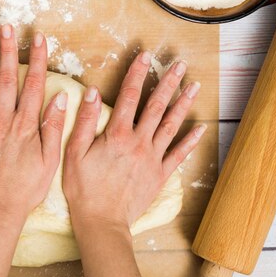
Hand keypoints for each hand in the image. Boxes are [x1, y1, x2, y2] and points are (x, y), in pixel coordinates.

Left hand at [0, 26, 67, 276]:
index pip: (33, 85)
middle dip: (8, 51)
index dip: (37, 60)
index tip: (39, 38)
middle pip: (6, 79)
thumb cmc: (26, 188)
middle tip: (7, 27)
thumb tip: (59, 98)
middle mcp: (2, 121)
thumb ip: (52, 128)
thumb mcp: (49, 161)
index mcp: (25, 125)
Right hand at [63, 51, 205, 229]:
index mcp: (117, 134)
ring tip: (194, 86)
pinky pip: (178, 155)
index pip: (129, 96)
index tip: (146, 56)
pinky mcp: (159, 174)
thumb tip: (93, 92)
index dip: (137, 73)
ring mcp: (152, 158)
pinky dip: (190, 141)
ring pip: (171, 125)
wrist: (102, 221)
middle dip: (168, 82)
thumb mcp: (74, 152)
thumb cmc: (83, 188)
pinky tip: (201, 127)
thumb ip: (86, 121)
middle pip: (156, 106)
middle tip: (179, 64)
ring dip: (183, 104)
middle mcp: (138, 142)